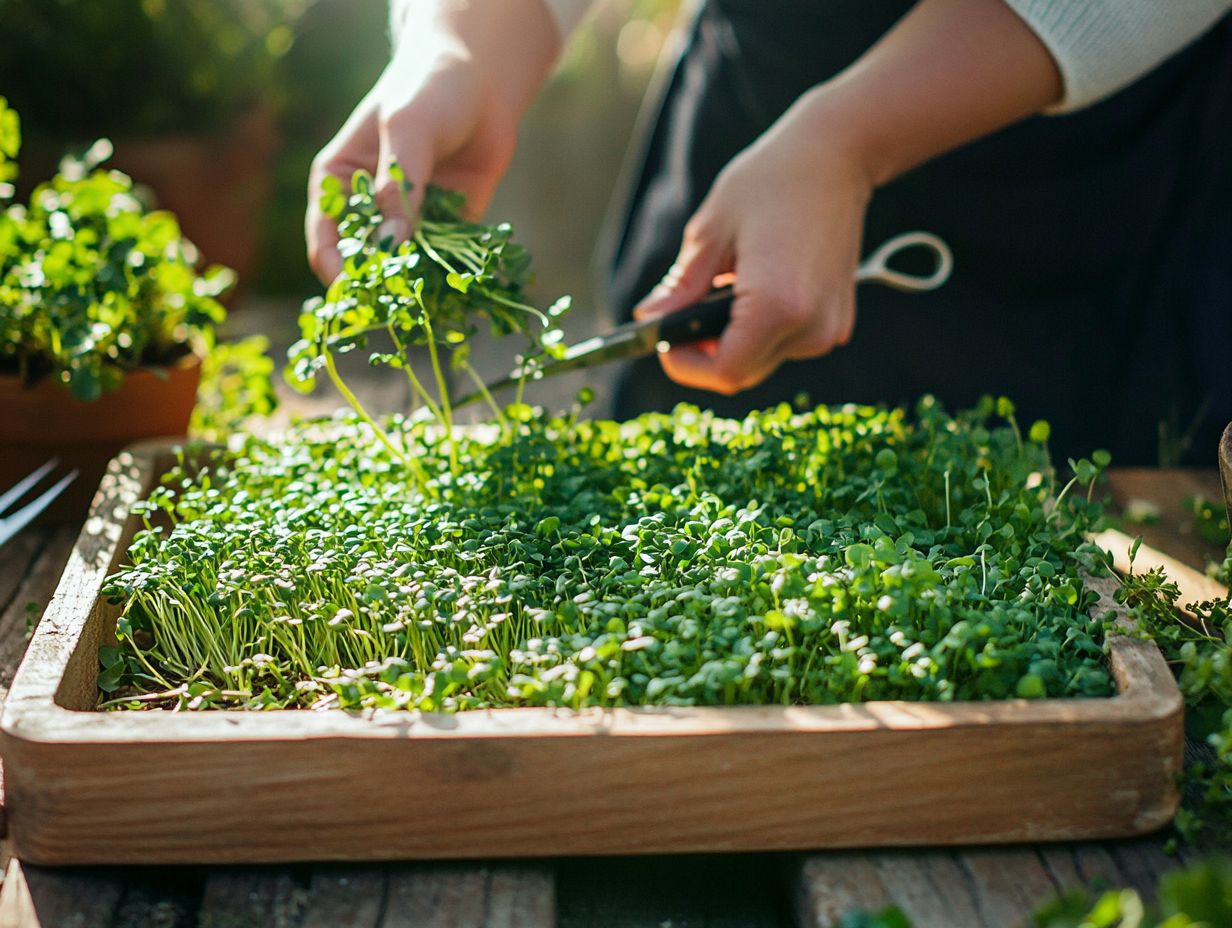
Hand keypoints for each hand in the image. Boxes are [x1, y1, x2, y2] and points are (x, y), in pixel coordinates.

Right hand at [306, 0, 558, 282]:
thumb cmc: (427, 90)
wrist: (482, 80)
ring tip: (432, 310)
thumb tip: (392, 242)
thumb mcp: (408, 128)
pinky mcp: (448, 229)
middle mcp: (368, 208)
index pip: (325, 236)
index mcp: (336, 182)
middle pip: (364, 261)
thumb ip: (400, 183)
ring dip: (417, 291)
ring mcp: (409, 222)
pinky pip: (445, 262)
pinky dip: (452, 280)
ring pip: (405, 269)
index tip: (355, 290)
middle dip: (378, 287)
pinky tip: (462, 297)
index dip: (336, 268)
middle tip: (398, 308)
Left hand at [634, 90, 873, 394]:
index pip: (724, 371)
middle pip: (742, 372)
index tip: (664, 342)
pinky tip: (751, 289)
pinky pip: (787, 343)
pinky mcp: (838, 320)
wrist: (837, 156)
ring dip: (733, 340)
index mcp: (775, 307)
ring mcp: (829, 327)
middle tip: (679, 319)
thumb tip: (650, 318)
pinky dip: (760, 329)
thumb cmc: (771, 181)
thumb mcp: (712, 231)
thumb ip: (682, 286)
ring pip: (763, 360)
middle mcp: (809, 327)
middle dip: (704, 355)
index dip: (686, 365)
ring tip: (719, 291)